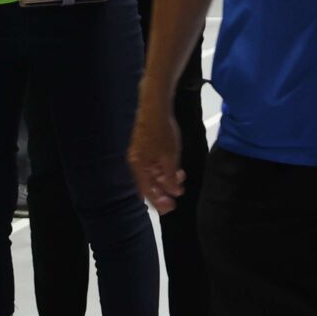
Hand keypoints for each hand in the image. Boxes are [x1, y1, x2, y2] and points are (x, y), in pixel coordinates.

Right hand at [129, 99, 185, 213]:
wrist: (155, 107)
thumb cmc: (162, 132)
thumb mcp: (169, 156)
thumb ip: (171, 176)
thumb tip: (174, 192)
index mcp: (138, 167)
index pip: (146, 192)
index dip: (158, 202)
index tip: (170, 209)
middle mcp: (136, 163)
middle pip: (148, 184)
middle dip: (162, 193)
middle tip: (176, 200)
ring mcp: (140, 155)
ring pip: (152, 174)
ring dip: (166, 181)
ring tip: (181, 183)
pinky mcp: (146, 147)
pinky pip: (154, 165)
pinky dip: (165, 170)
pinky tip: (177, 170)